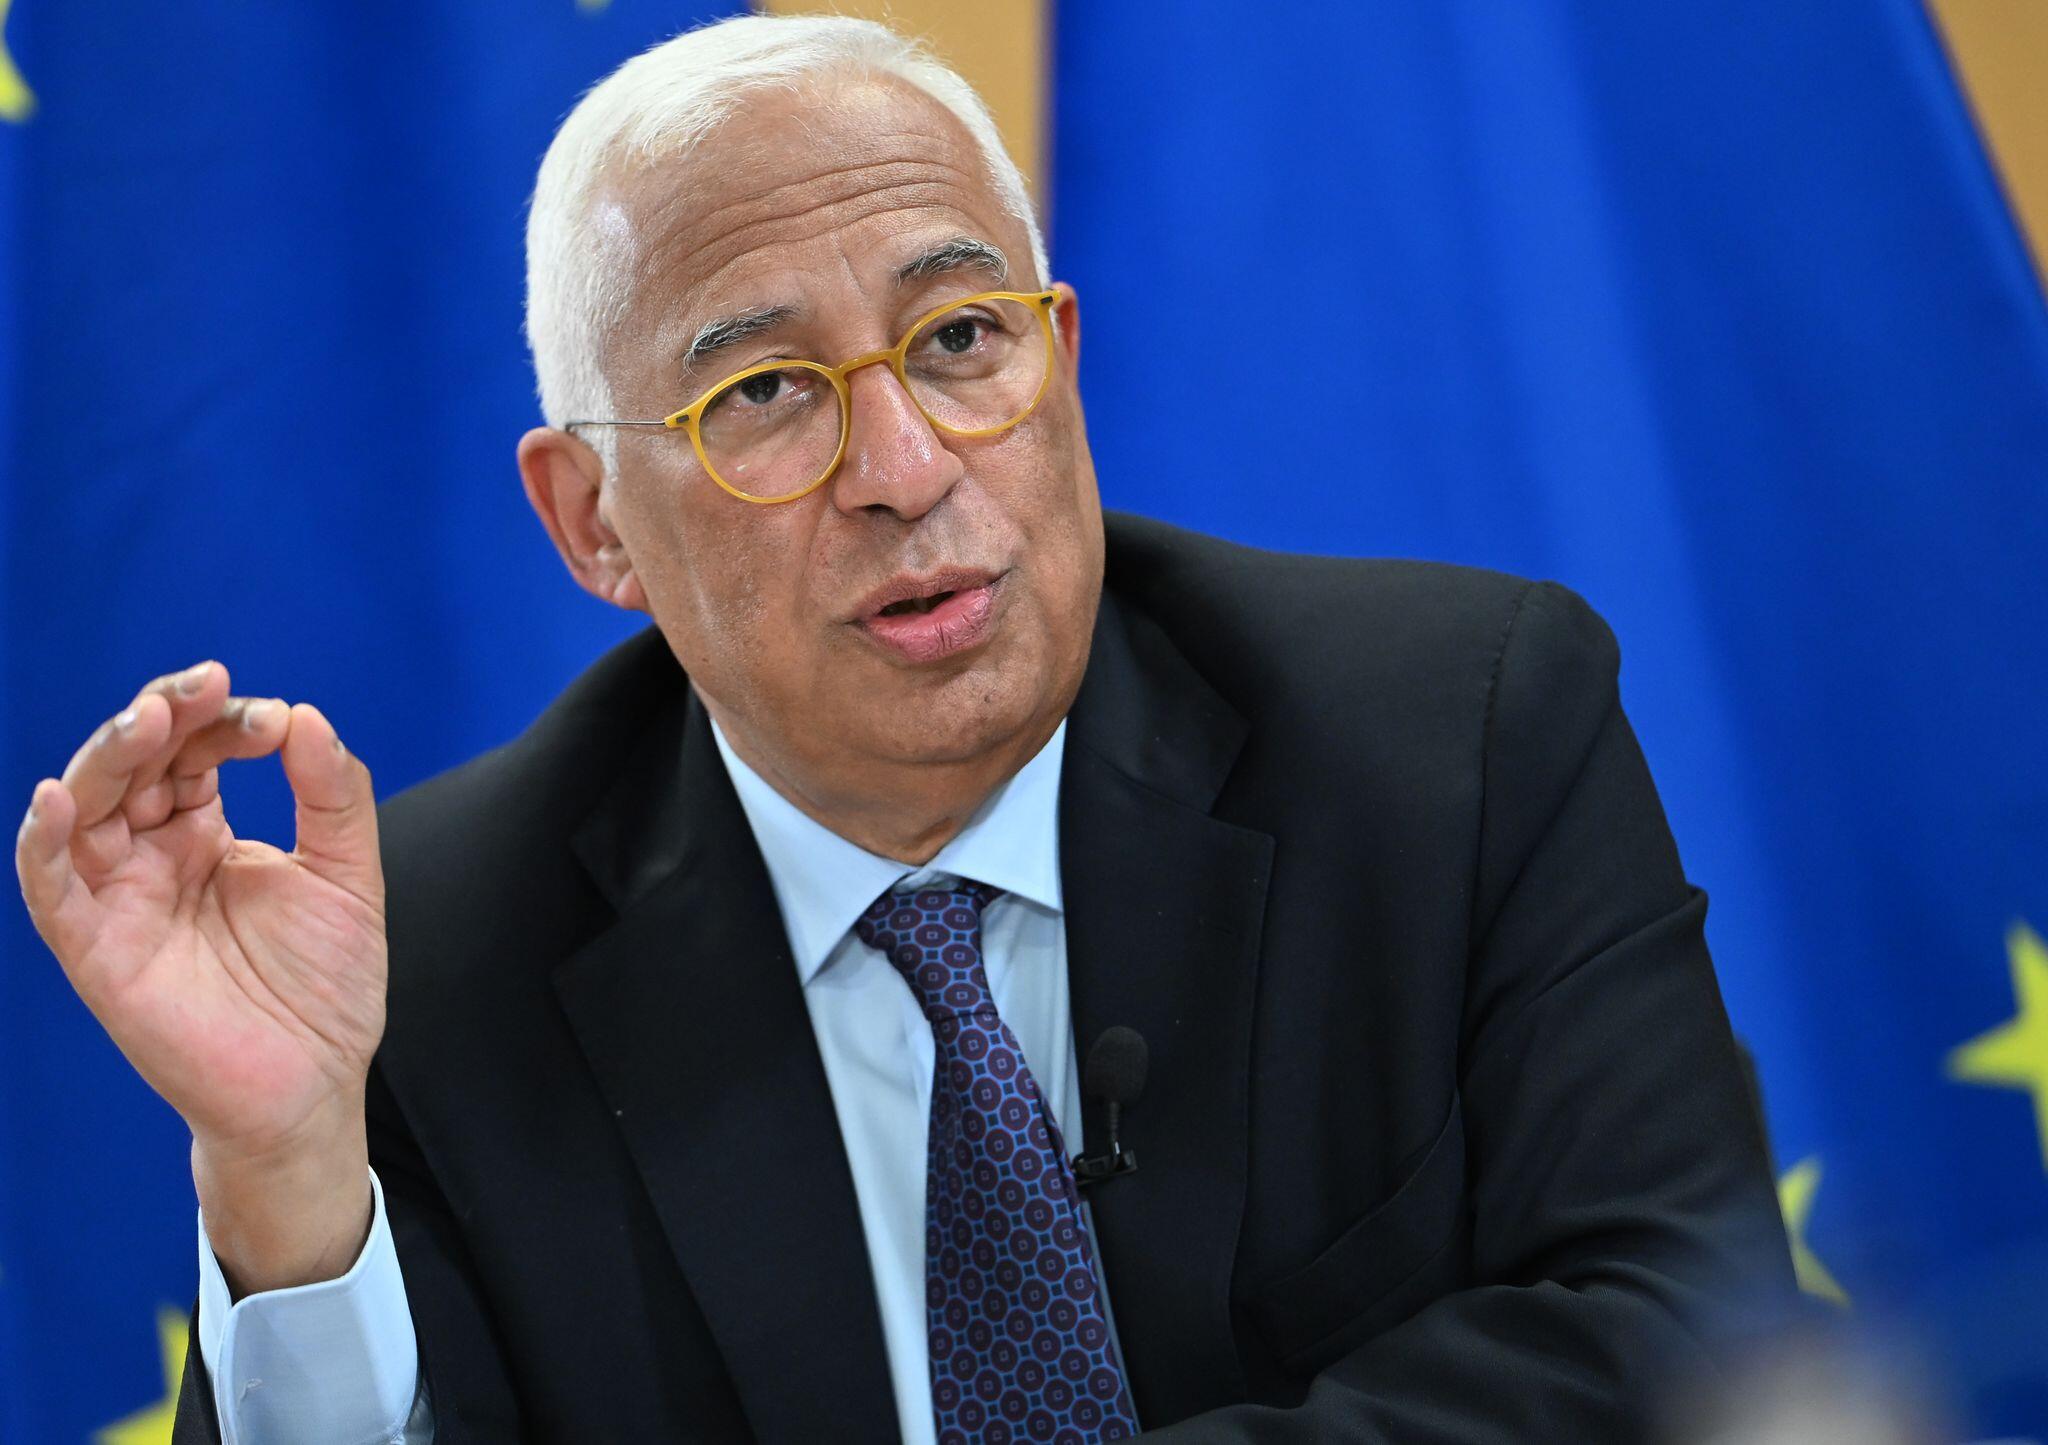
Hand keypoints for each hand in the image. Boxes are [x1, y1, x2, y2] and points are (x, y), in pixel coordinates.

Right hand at [15, 662, 385, 1291]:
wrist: (313, 1086)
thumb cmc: (325, 988)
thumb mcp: (348, 875)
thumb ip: (333, 796)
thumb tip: (307, 715)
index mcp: (204, 834)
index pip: (193, 753)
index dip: (226, 724)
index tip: (276, 721)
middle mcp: (151, 857)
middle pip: (132, 765)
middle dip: (164, 717)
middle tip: (206, 687)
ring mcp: (120, 900)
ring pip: (86, 806)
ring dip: (110, 755)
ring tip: (150, 718)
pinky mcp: (97, 950)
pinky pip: (51, 888)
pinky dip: (44, 841)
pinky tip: (56, 797)